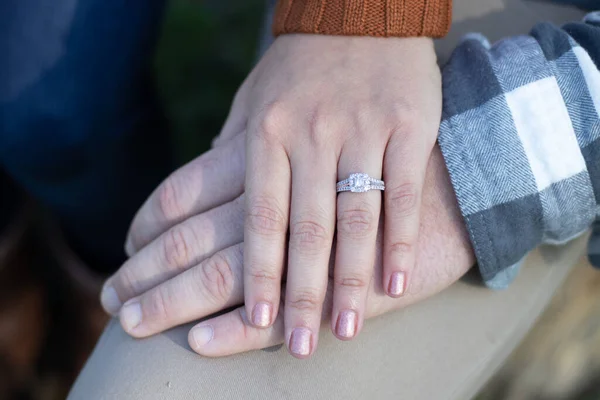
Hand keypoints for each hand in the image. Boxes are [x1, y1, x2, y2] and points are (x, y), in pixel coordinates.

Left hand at [237, 35, 441, 356]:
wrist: (358, 10)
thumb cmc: (299, 66)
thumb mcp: (252, 101)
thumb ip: (230, 154)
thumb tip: (195, 204)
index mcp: (267, 132)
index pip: (258, 218)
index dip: (258, 274)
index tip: (258, 322)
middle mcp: (310, 134)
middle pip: (305, 229)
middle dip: (302, 293)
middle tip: (300, 346)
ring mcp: (361, 129)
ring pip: (355, 218)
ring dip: (351, 280)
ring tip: (345, 329)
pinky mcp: (408, 124)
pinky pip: (403, 190)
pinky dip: (399, 240)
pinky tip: (396, 284)